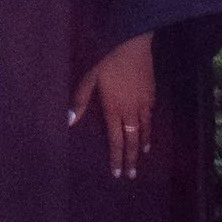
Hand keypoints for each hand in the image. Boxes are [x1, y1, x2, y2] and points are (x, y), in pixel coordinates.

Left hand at [71, 31, 154, 179]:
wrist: (132, 46)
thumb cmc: (107, 61)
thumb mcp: (89, 79)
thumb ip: (80, 101)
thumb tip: (69, 121)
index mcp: (113, 110)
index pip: (116, 140)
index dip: (116, 158)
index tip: (117, 172)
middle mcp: (130, 112)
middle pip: (132, 141)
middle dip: (131, 160)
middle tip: (131, 175)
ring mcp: (143, 104)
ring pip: (144, 131)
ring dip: (142, 145)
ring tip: (142, 155)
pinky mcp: (152, 96)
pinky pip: (151, 117)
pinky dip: (150, 128)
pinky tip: (148, 130)